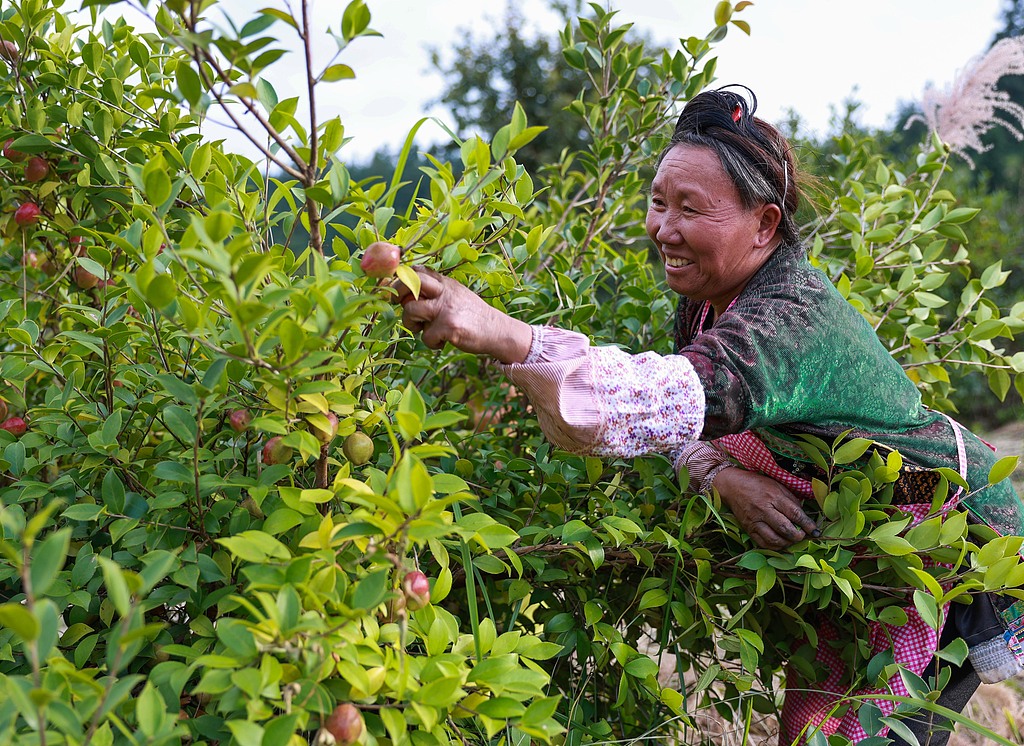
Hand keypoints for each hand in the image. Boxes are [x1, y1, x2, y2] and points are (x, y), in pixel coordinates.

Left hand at [393, 267, 532, 362]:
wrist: (497, 330)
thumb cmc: (472, 316)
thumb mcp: (456, 296)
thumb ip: (435, 293)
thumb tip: (405, 297)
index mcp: (445, 283)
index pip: (417, 271)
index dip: (402, 279)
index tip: (400, 292)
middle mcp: (445, 291)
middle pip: (409, 283)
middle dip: (398, 294)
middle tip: (402, 307)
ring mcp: (446, 308)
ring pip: (410, 310)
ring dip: (411, 324)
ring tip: (423, 329)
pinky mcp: (449, 326)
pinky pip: (426, 336)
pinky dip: (432, 343)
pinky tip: (442, 342)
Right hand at [711, 467, 818, 549]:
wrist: (732, 486)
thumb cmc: (757, 484)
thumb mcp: (776, 485)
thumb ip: (790, 499)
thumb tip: (803, 515)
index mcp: (773, 496)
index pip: (794, 513)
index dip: (807, 524)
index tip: (815, 530)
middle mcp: (763, 510)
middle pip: (785, 528)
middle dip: (798, 536)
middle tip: (803, 536)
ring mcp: (754, 521)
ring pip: (774, 539)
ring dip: (787, 543)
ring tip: (792, 540)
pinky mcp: (748, 529)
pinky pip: (763, 543)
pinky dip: (775, 546)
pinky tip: (781, 543)